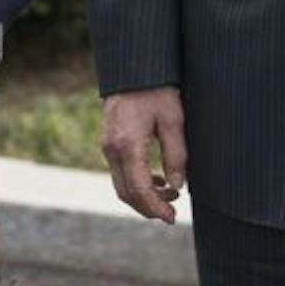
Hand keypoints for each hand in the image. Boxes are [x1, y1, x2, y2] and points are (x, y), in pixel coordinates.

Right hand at [100, 86, 187, 222]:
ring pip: (121, 184)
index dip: (155, 208)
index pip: (139, 189)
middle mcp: (112, 149)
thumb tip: (178, 185)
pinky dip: (136, 182)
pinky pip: (119, 171)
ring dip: (143, 196)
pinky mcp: (108, 141)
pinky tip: (156, 179)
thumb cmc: (157, 90)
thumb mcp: (173, 120)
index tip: (171, 218)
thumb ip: (176, 155)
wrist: (133, 67)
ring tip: (170, 194)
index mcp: (127, 145)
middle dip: (148, 208)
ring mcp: (107, 145)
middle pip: (126, 193)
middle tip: (172, 213)